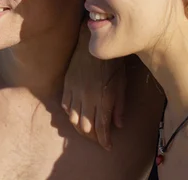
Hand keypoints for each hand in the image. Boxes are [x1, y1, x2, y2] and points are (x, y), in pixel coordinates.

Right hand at [61, 22, 126, 149]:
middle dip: (92, 138)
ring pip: (73, 119)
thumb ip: (119, 105)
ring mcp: (75, 92)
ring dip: (80, 129)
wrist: (92, 42)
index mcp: (103, 99)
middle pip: (85, 127)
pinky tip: (76, 115)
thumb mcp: (121, 82)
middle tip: (98, 139)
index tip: (108, 146)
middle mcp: (87, 98)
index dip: (104, 140)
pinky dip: (71, 114)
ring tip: (87, 131)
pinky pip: (66, 106)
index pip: (101, 128)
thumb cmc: (111, 61)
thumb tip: (118, 124)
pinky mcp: (67, 85)